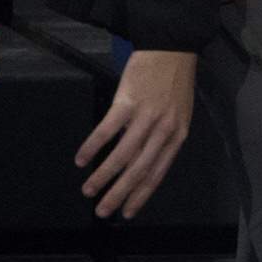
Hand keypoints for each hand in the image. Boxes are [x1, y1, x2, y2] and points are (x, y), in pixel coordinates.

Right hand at [76, 48, 196, 218]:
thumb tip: (144, 164)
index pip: (158, 172)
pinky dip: (93, 147)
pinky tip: (81, 160)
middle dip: (119, 194)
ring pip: (122, 155)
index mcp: (178, 135)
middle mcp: (164, 129)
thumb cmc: (174, 82)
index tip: (128, 213)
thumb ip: (164, 138)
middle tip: (102, 211)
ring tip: (88, 190)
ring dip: (103, 176)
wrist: (172, 48)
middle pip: (139, 170)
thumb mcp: (179, 113)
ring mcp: (146, 116)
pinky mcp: (129, 101)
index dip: (142, 195)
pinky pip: (107, 130)